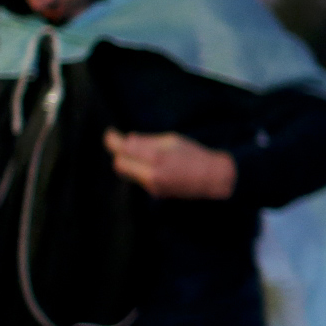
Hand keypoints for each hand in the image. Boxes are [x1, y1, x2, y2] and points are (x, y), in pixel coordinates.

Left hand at [105, 130, 237, 198]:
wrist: (215, 180)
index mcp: (156, 156)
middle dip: (118, 153)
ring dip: (128, 161)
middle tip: (121, 143)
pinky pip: (138, 178)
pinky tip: (148, 163)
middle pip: (119, 164)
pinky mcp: (155, 192)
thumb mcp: (173, 140)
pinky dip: (138, 169)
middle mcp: (151, 174)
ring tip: (138, 152)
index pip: (123, 149)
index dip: (112, 140)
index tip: (111, 133)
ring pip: (126, 172)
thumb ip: (148, 140)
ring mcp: (152, 186)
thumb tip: (128, 140)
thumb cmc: (196, 156)